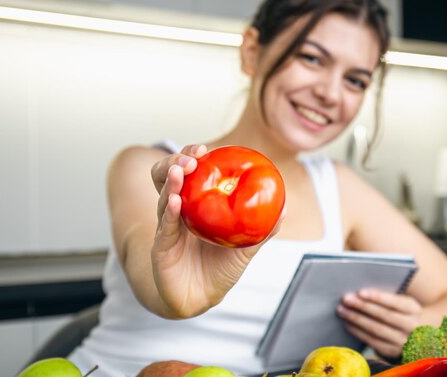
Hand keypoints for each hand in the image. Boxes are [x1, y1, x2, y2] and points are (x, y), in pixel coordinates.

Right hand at [149, 144, 281, 317]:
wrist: (202, 298)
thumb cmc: (221, 268)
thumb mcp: (245, 246)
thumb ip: (262, 227)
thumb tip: (285, 206)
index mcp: (195, 207)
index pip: (188, 175)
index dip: (191, 158)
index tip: (203, 148)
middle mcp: (177, 213)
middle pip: (169, 180)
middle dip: (176, 164)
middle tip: (191, 158)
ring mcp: (167, 229)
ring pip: (165, 201)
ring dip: (172, 184)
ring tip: (179, 171)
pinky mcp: (161, 249)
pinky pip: (165, 228)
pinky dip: (170, 214)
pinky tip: (176, 202)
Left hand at [337, 288, 422, 359]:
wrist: (416, 337)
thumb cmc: (401, 313)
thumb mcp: (402, 304)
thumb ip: (387, 299)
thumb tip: (360, 293)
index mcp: (414, 309)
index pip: (395, 302)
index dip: (378, 297)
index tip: (360, 292)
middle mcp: (412, 327)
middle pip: (384, 315)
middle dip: (362, 306)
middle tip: (346, 299)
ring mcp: (403, 342)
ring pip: (376, 329)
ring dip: (356, 318)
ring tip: (342, 310)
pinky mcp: (392, 352)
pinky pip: (372, 341)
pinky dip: (358, 332)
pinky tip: (347, 323)